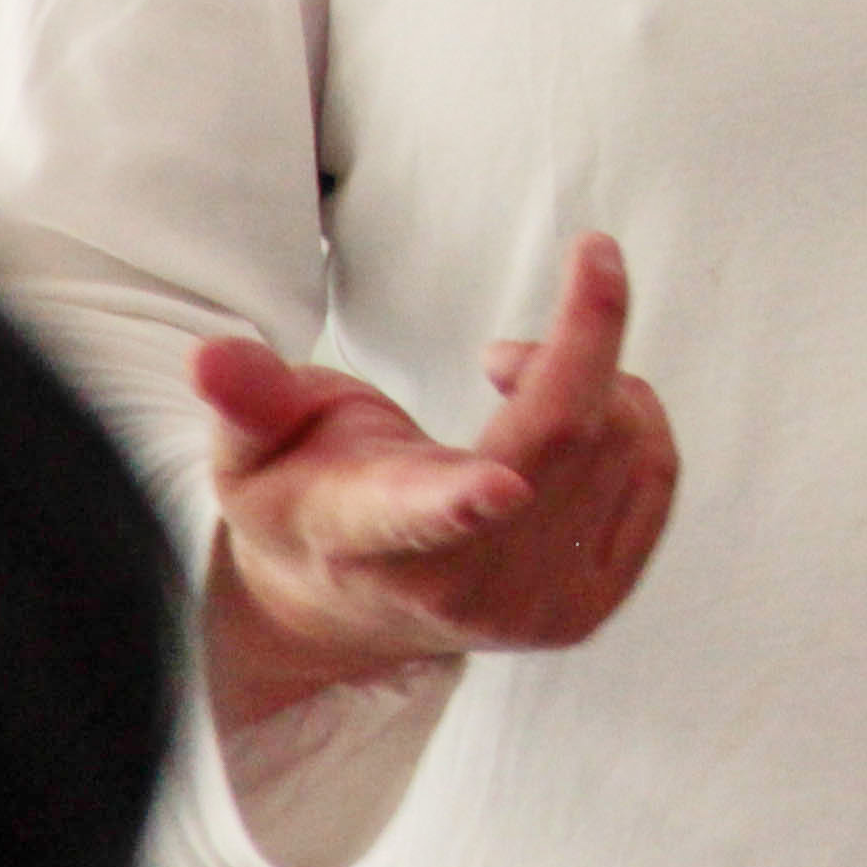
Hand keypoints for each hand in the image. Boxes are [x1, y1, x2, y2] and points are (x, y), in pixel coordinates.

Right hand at [189, 232, 681, 738]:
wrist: (344, 609)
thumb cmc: (304, 502)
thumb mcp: (254, 452)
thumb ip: (249, 400)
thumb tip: (211, 356)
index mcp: (368, 539)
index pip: (418, 520)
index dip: (458, 501)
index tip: (497, 484)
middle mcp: (457, 591)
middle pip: (560, 442)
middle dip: (591, 328)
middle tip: (592, 255)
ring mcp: (531, 611)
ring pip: (620, 446)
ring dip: (597, 373)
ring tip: (522, 373)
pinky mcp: (588, 609)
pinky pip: (654, 471)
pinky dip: (629, 415)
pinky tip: (572, 416)